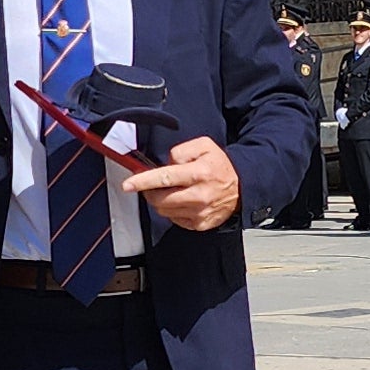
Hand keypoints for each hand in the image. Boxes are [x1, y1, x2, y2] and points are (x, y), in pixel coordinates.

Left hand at [122, 135, 242, 230]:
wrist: (242, 188)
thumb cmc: (220, 166)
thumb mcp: (204, 146)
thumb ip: (181, 150)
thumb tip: (166, 164)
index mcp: (198, 173)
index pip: (164, 178)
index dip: (142, 181)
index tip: (127, 185)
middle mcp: (199, 195)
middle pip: (160, 199)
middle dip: (150, 192)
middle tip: (152, 186)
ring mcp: (200, 212)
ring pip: (165, 211)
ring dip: (161, 201)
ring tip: (171, 192)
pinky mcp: (200, 224)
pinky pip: (175, 220)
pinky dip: (173, 210)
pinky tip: (182, 201)